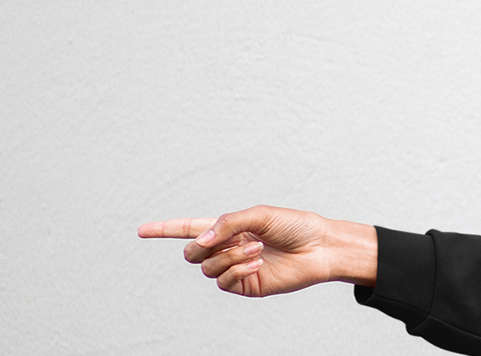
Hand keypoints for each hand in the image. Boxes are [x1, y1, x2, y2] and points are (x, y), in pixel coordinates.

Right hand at [138, 205, 376, 296]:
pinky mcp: (246, 285)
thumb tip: (200, 239)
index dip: (165, 229)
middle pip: (191, 252)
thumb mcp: (260, 214)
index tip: (141, 230)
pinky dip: (236, 269)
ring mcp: (235, 268)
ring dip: (229, 256)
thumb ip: (227, 222)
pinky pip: (223, 282)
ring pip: (207, 267)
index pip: (190, 229)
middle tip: (232, 239)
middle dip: (203, 245)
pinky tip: (257, 262)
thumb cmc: (295, 226)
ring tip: (257, 248)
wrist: (321, 248)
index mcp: (229, 228)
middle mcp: (228, 248)